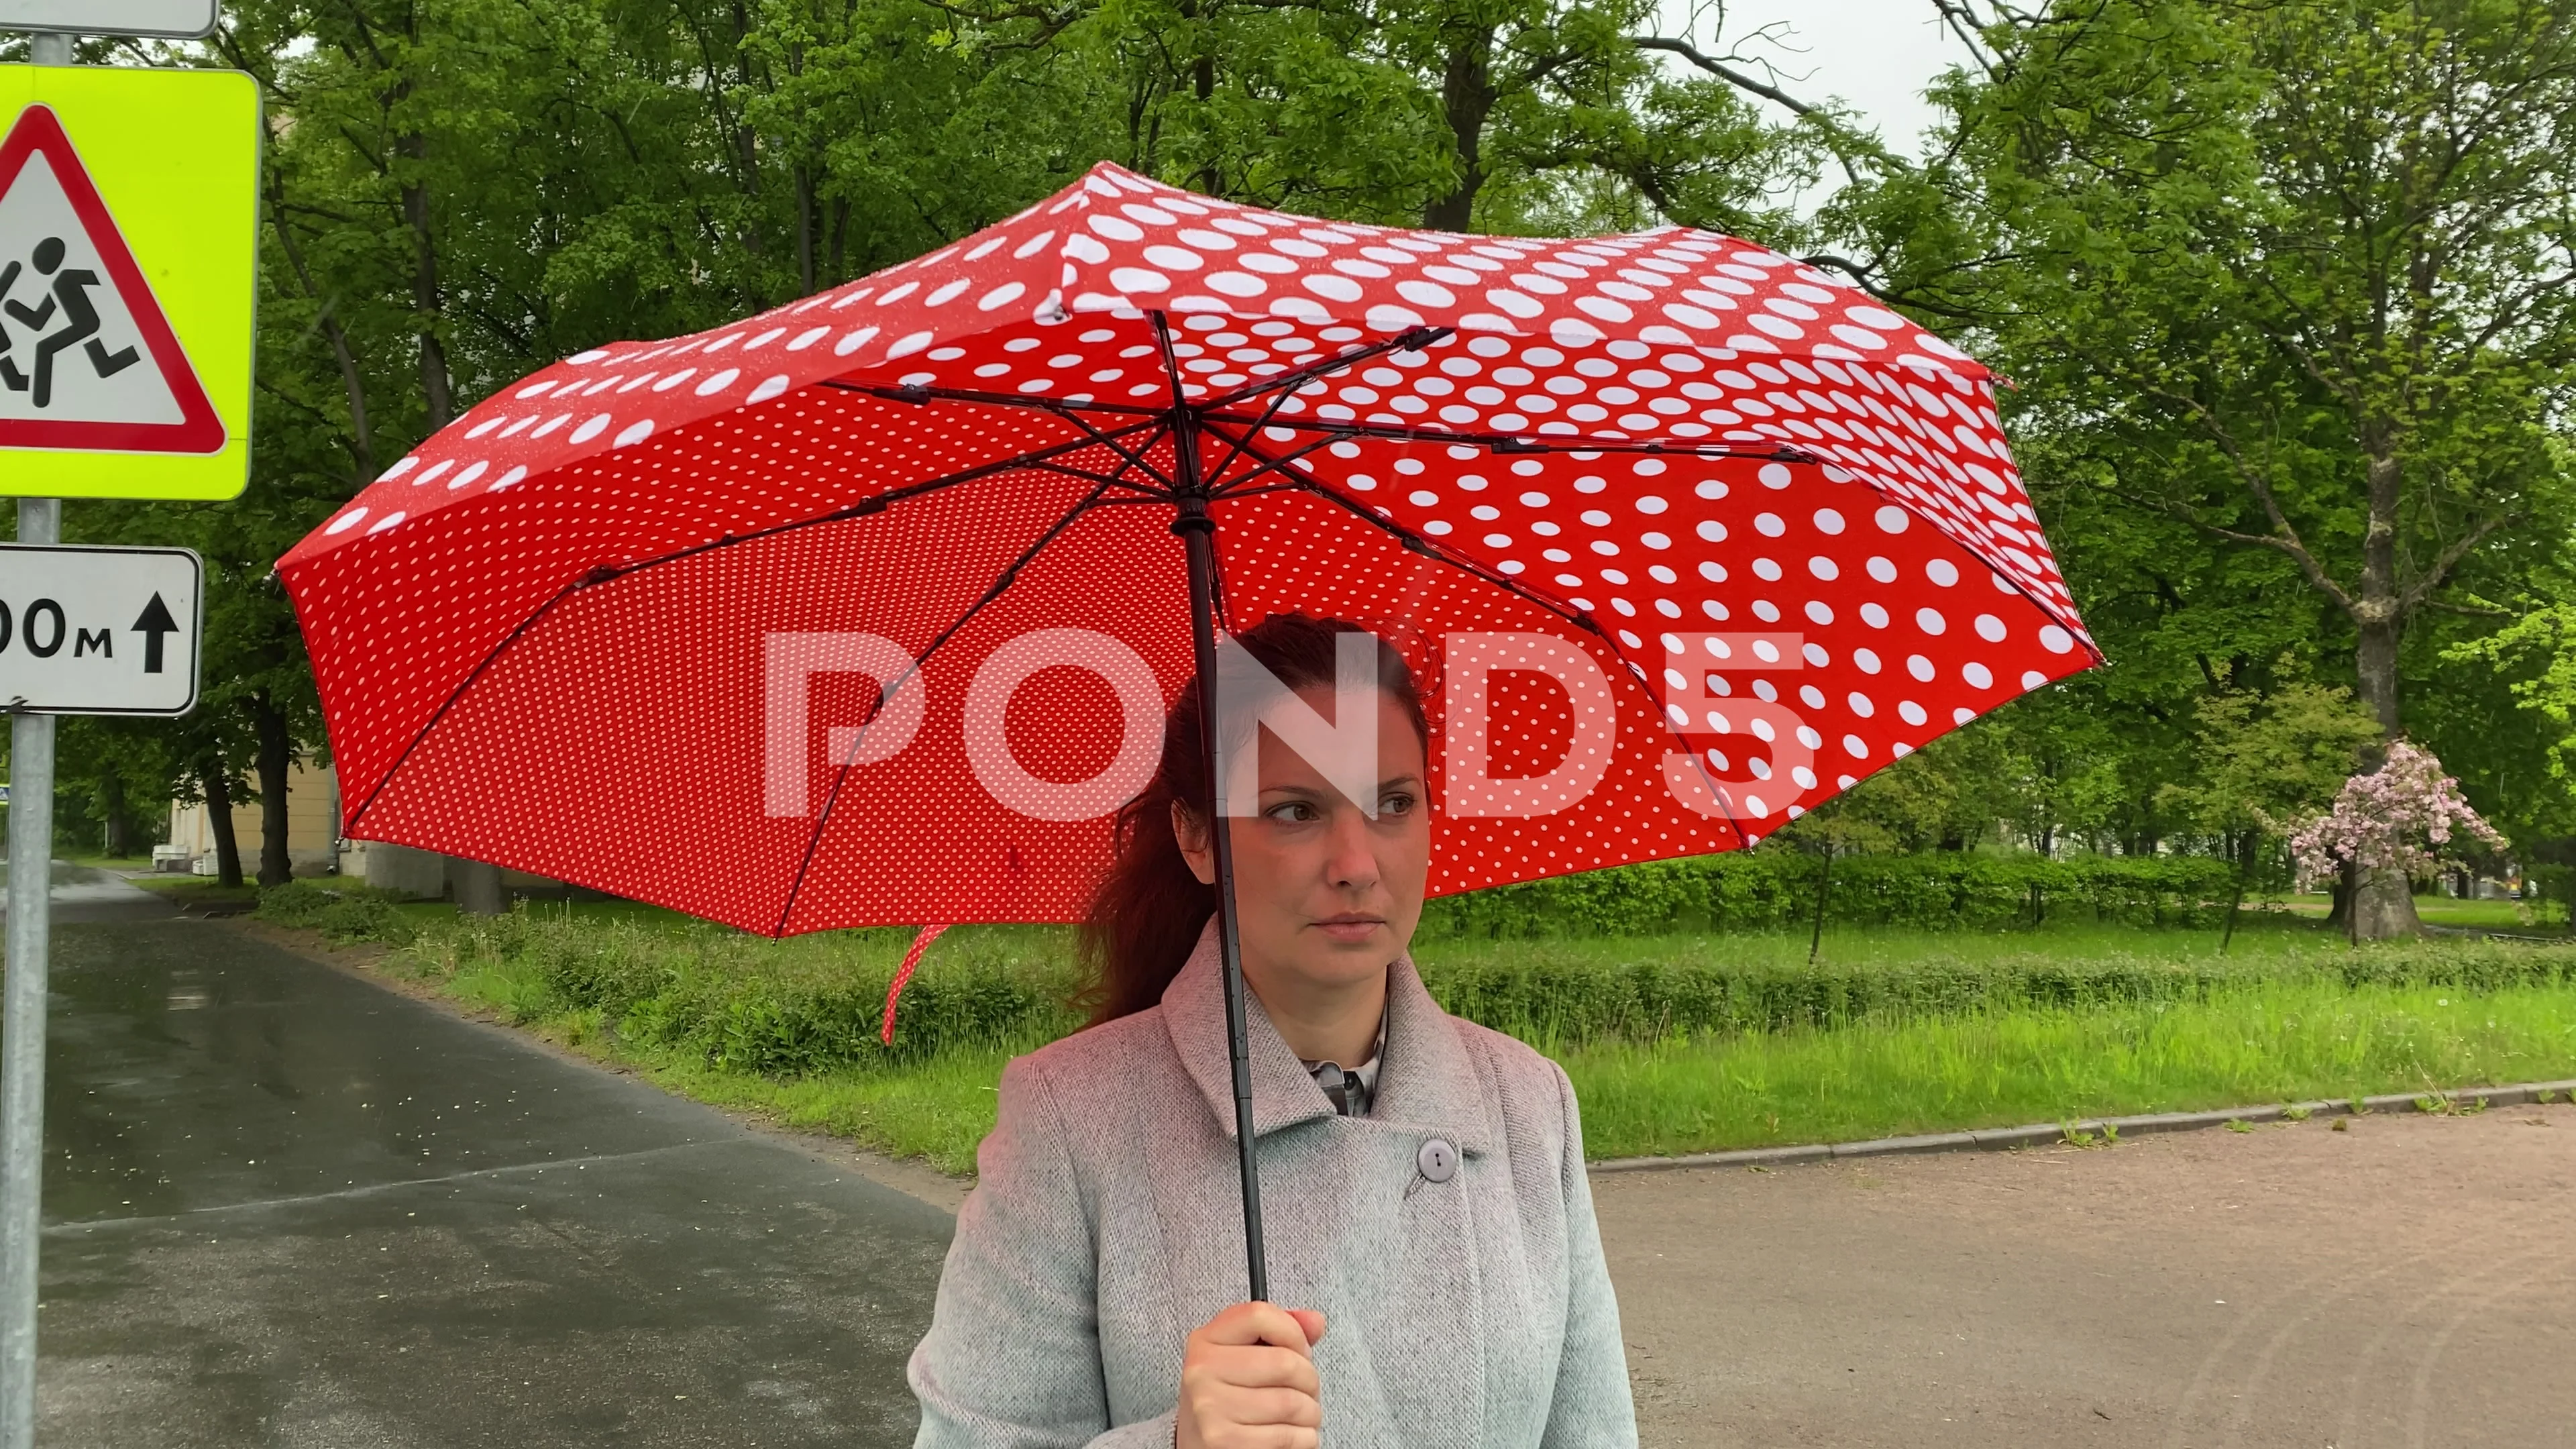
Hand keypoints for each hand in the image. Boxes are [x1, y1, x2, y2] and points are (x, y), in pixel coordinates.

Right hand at [1173, 1301, 1328, 1448]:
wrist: (1200, 1444)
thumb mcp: (1247, 1355)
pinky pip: (1287, 1436)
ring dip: (1311, 1413)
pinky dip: (1304, 1438)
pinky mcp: (1224, 1441)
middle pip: (1285, 1362)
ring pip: (1291, 1403)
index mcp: (1206, 1340)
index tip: (1299, 1350)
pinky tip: (1295, 1435)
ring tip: (1303, 1415)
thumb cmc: (1231, 1397)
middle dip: (1310, 1380)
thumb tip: (1315, 1322)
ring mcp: (1210, 1407)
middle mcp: (1202, 1371)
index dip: (1293, 1332)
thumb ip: (1282, 1331)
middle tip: (1308, 1390)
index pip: (1259, 1315)